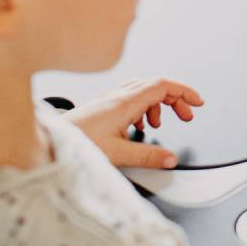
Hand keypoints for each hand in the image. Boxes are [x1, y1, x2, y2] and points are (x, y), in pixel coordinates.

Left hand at [63, 78, 203, 169]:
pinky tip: (139, 126)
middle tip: (187, 116)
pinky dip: (143, 108)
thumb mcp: (117, 154)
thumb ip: (147, 157)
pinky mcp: (103, 107)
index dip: (184, 91)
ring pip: (143, 91)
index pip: (163, 85)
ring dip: (158, 104)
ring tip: (160, 124)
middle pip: (156, 86)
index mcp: (125, 102)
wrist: (49, 141)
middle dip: (176, 100)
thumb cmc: (76, 143)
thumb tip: (171, 159)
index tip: (197, 102)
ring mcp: (110, 99)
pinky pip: (131, 98)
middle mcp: (119, 96)